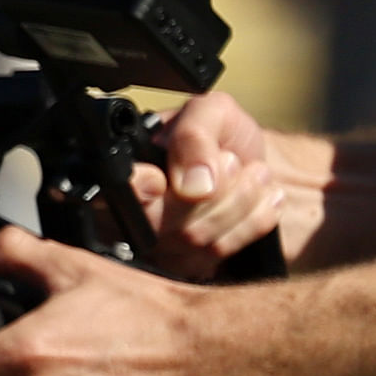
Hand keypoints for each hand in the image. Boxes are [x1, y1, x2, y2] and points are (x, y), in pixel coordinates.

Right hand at [125, 88, 320, 274]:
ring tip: (254, 173)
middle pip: (160, 223)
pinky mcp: (190, 263)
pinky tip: (263, 198)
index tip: (160, 179)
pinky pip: (220, 253)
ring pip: (195, 240)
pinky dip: (253, 222)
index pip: (112, 191)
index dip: (137, 189)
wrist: (253, 160)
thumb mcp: (210, 112)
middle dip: (214, 192)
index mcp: (128, 165)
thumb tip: (192, 187)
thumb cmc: (223, 132)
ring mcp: (160, 243)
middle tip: (232, 160)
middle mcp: (133, 209)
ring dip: (241, 202)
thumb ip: (194, 137)